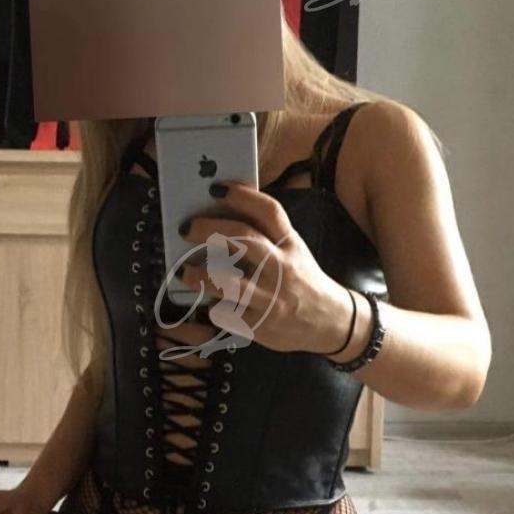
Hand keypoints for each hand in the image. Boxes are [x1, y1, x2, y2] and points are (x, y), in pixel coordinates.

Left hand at [176, 180, 357, 354]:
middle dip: (209, 229)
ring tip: (184, 271)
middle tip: (186, 228)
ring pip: (229, 282)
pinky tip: (209, 302)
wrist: (329, 321)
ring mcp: (270, 298)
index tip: (217, 189)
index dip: (242, 196)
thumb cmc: (302, 280)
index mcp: (290, 244)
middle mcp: (281, 268)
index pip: (269, 212)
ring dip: (200, 274)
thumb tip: (222, 216)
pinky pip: (227, 313)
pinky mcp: (260, 324)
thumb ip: (266, 235)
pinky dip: (213, 306)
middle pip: (243, 240)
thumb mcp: (294, 251)